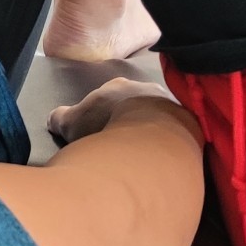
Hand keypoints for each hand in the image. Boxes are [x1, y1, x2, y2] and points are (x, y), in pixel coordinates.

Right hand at [48, 76, 200, 149]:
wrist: (151, 135)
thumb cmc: (107, 125)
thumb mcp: (72, 123)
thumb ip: (62, 118)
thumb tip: (56, 117)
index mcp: (118, 86)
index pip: (109, 96)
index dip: (102, 112)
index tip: (100, 128)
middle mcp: (147, 90)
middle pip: (136, 105)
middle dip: (130, 120)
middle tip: (123, 143)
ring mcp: (170, 106)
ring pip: (158, 118)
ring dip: (152, 132)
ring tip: (144, 156)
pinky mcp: (189, 125)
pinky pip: (176, 135)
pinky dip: (168, 145)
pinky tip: (161, 160)